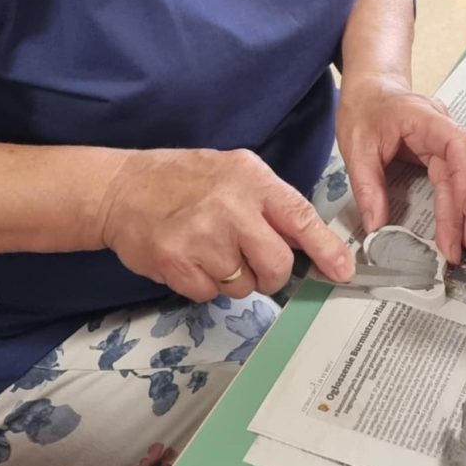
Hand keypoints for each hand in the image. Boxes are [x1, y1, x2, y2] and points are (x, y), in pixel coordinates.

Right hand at [97, 147, 352, 302]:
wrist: (122, 188)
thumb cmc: (186, 179)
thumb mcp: (236, 170)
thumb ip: (271, 200)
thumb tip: (308, 239)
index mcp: (253, 180)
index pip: (301, 217)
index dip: (326, 249)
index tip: (343, 270)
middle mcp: (232, 208)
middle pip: (278, 266)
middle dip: (271, 273)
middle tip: (253, 260)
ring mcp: (204, 238)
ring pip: (245, 286)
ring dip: (234, 277)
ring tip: (211, 248)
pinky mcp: (178, 265)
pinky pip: (212, 294)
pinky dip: (205, 284)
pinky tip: (191, 258)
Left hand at [336, 75, 465, 263]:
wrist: (369, 90)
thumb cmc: (365, 108)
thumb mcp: (356, 146)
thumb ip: (367, 186)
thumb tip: (376, 224)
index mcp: (426, 118)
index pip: (458, 145)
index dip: (464, 179)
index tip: (459, 212)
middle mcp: (444, 129)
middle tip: (464, 243)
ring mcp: (446, 142)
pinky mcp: (442, 154)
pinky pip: (459, 178)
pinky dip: (462, 202)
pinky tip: (460, 224)